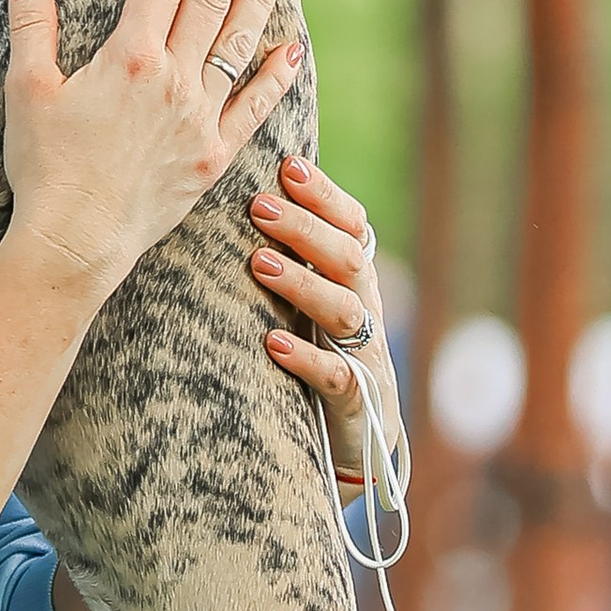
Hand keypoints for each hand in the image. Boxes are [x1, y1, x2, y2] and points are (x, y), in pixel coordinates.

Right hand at [1, 0, 302, 302]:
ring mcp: (200, 117)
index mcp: (129, 57)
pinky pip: (254, 108)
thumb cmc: (46, 167)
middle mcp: (173, 80)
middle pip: (207, 0)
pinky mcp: (214, 155)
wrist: (76, 238)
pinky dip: (275, 78)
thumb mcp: (27, 91)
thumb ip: (32, 28)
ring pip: (237, 44)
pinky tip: (291, 51)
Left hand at [250, 155, 401, 488]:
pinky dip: (308, 359)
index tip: (288, 165)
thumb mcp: (310, 305)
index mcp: (354, 281)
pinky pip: (337, 377)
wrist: (360, 444)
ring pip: (344, 311)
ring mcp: (363, 356)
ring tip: (259, 263)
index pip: (352, 226)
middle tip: (258, 205)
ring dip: (302, 284)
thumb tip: (244, 200)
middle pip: (347, 259)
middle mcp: (365, 311)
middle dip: (305, 229)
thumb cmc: (322, 357)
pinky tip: (273, 344)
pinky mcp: (355, 402)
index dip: (325, 196)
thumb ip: (292, 259)